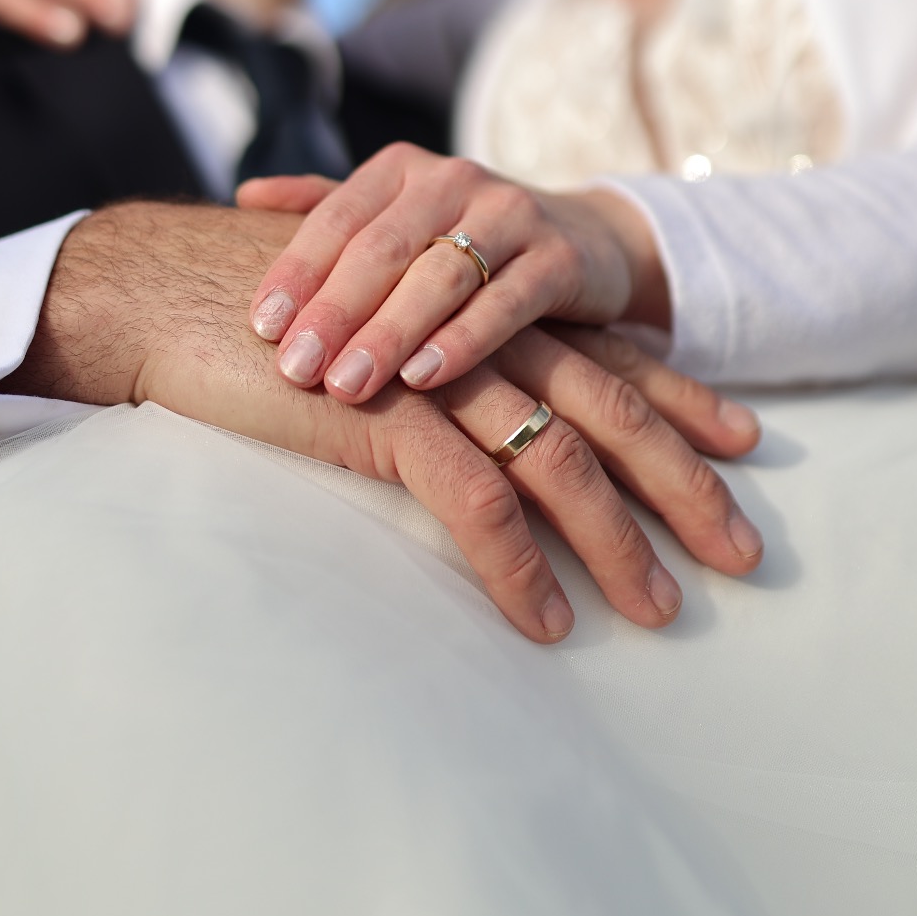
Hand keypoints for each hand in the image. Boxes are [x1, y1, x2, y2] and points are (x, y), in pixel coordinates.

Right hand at [5, 200, 762, 643]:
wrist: (169, 293)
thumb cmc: (269, 316)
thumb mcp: (376, 329)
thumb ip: (434, 354)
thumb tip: (469, 410)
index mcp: (484, 311)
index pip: (608, 355)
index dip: (681, 397)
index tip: (746, 442)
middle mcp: (480, 334)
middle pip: (614, 411)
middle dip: (687, 483)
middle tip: (747, 554)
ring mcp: (440, 371)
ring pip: (561, 462)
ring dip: (618, 544)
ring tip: (660, 612)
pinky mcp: (390, 413)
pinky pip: (476, 502)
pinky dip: (518, 567)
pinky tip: (544, 622)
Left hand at [238, 143, 670, 403]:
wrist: (587, 241)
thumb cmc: (467, 240)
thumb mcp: (400, 215)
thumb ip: (327, 206)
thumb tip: (244, 195)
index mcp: (403, 167)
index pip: (337, 217)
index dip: (297, 270)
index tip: (259, 327)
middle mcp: (456, 178)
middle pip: (384, 248)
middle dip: (335, 311)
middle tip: (295, 370)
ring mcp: (512, 214)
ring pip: (441, 275)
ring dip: (389, 333)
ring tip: (348, 386)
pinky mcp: (560, 258)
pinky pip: (507, 302)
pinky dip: (464, 341)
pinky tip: (425, 380)